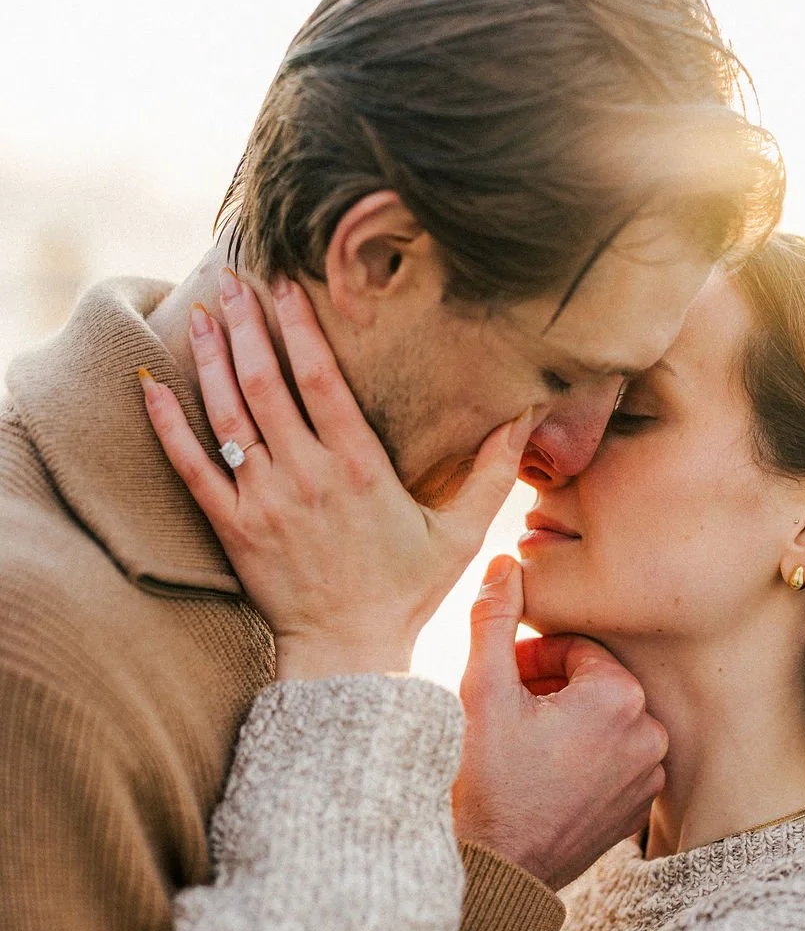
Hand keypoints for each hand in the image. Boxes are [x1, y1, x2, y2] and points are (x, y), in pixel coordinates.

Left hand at [140, 272, 537, 677]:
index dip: (300, 327)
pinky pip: (191, 467)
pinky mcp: (233, 527)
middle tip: (233, 277)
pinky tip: (151, 387)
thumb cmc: (405, 592)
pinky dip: (168, 425)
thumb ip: (493, 471)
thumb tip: (526, 416)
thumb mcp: (460, 534)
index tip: (286, 286)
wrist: (348, 653)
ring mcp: (264, 500)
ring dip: (213, 359)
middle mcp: (306, 475)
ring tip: (205, 313)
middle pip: (267, 383)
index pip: (322, 379)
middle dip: (249, 326)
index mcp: (359, 467)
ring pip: (228, 415)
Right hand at [453, 556, 668, 889]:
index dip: (533, 658)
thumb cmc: (484, 780)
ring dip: (566, 722)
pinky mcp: (639, 809)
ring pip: (605, 722)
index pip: (578, 648)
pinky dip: (583, 760)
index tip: (503, 680)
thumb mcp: (482, 689)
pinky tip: (543, 778)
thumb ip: (495, 617)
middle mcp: (649, 733)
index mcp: (620, 695)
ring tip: (523, 745)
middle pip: (595, 684)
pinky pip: (615, 762)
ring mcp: (648, 775)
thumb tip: (506, 561)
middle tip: (507, 711)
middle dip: (550, 688)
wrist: (495, 870)